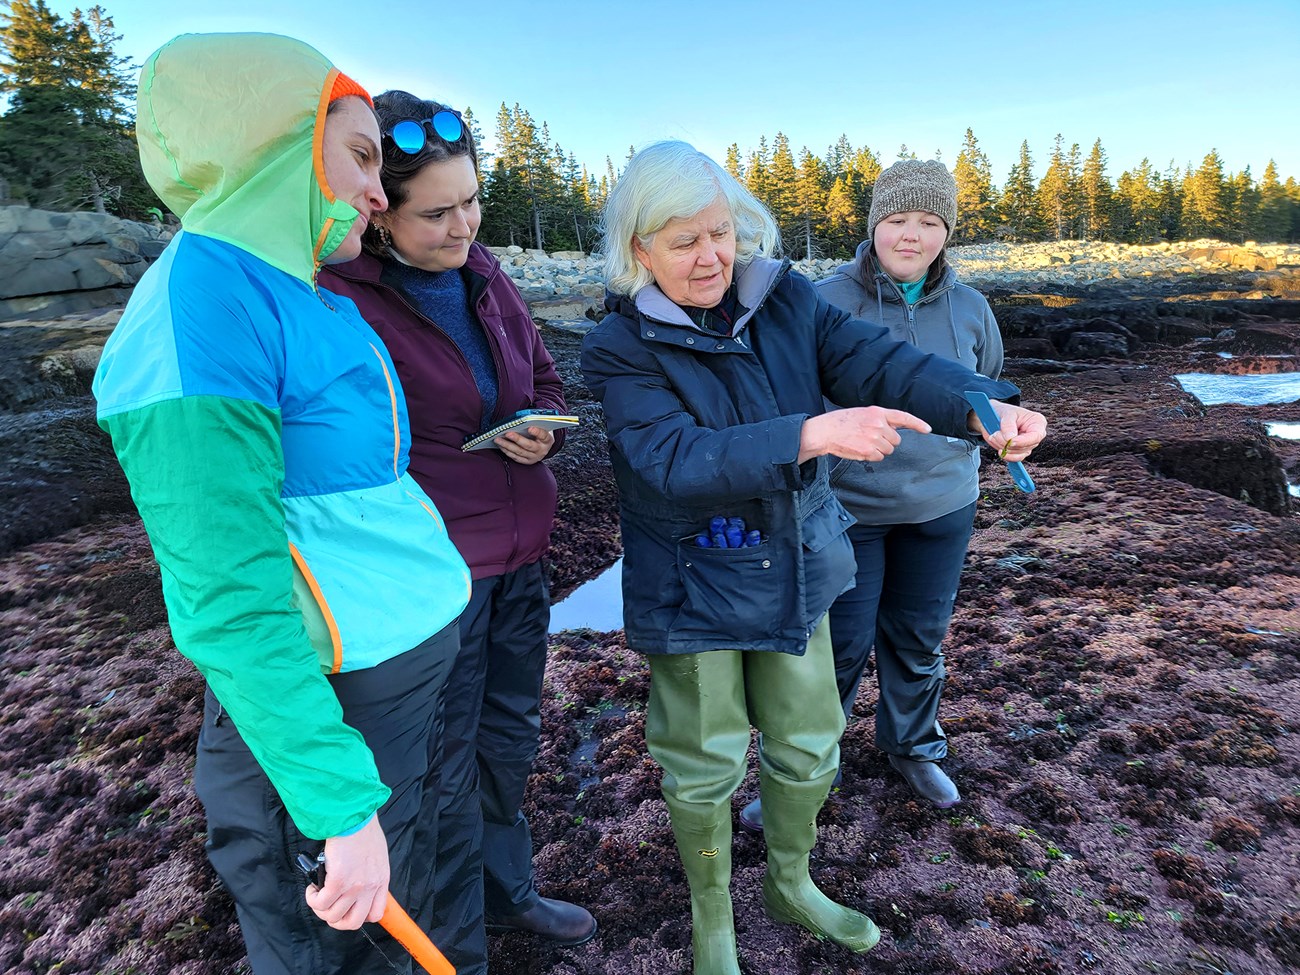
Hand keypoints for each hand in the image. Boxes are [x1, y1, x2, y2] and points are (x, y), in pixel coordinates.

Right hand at [303, 815, 388, 929]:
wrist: (354, 815)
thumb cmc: (363, 829)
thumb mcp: (376, 856)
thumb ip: (370, 873)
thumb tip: (355, 883)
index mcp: (381, 880)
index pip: (375, 914)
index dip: (359, 916)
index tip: (348, 908)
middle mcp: (370, 887)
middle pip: (353, 922)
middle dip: (337, 920)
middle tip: (328, 908)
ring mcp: (355, 886)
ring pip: (334, 916)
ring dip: (321, 910)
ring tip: (317, 896)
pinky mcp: (338, 880)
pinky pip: (321, 903)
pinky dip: (313, 900)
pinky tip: (312, 890)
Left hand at [494, 426, 554, 464]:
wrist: (543, 445)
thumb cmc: (540, 433)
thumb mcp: (542, 427)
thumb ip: (535, 424)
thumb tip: (522, 419)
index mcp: (547, 440)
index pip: (543, 435)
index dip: (537, 432)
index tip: (530, 428)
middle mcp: (542, 450)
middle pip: (529, 445)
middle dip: (517, 439)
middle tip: (508, 433)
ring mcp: (534, 457)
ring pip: (519, 452)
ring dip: (507, 445)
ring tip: (498, 439)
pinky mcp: (527, 461)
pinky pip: (516, 457)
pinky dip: (507, 451)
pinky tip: (500, 445)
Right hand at [798, 407, 931, 462]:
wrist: (825, 431)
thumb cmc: (841, 422)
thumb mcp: (862, 413)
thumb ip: (879, 419)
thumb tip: (894, 428)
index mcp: (877, 412)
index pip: (903, 417)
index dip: (917, 424)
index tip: (927, 429)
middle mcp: (879, 424)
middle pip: (896, 440)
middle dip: (887, 441)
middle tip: (870, 438)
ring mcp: (874, 438)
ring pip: (888, 450)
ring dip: (878, 450)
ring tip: (863, 443)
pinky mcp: (868, 451)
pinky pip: (879, 457)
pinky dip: (871, 456)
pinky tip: (860, 449)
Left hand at [968, 401, 1046, 461]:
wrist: (994, 417)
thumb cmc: (1004, 412)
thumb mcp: (1006, 414)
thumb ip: (1008, 425)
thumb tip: (1010, 439)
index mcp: (1037, 422)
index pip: (1036, 436)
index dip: (1023, 441)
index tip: (1010, 441)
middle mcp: (1035, 435)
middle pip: (1025, 447)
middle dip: (1007, 443)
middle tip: (995, 434)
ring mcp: (1028, 445)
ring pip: (1017, 454)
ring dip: (1002, 447)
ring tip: (994, 435)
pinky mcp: (1019, 451)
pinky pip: (1014, 458)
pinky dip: (1004, 454)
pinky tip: (998, 448)